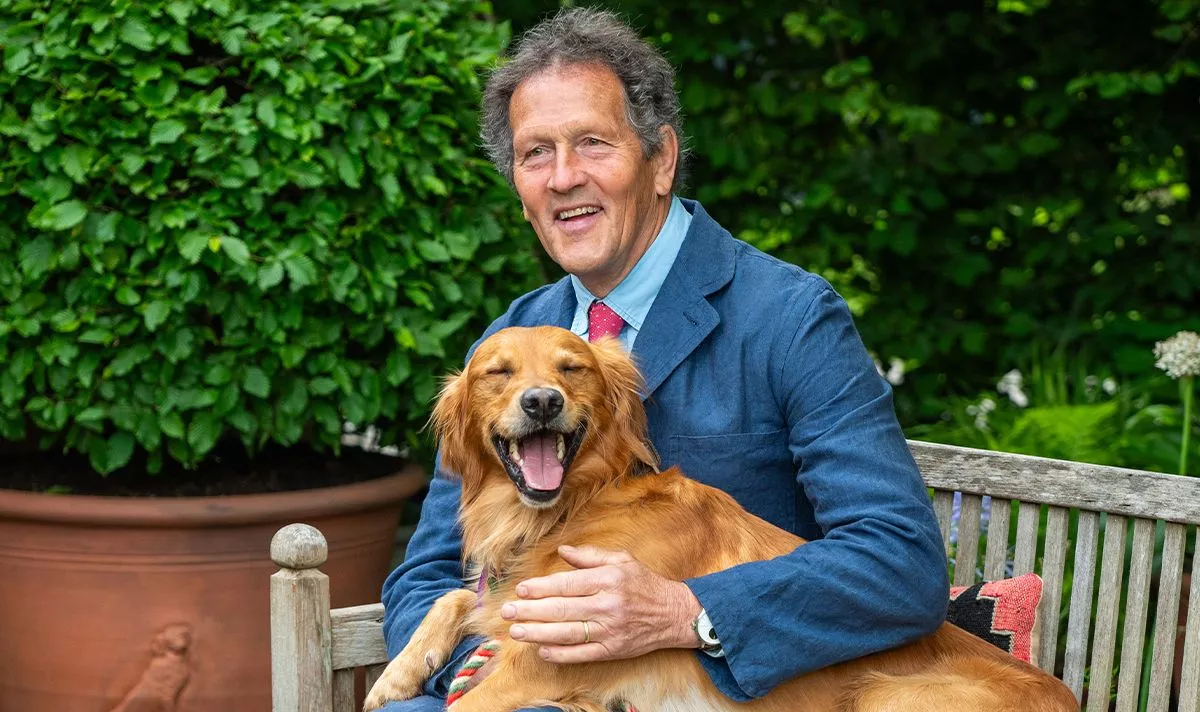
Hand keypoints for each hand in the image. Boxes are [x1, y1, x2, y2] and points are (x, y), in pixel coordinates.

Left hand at [500, 545, 702, 662]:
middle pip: (561, 609)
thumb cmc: (644, 583)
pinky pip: (581, 654)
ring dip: (537, 633)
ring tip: (516, 631)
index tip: (521, 589)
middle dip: (530, 611)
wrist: (674, 614)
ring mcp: (609, 629)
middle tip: (507, 611)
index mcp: (608, 579)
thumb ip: (590, 555)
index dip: (541, 587)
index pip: (567, 584)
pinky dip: (559, 653)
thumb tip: (562, 550)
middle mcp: (607, 604)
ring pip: (567, 633)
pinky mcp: (612, 649)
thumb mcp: (621, 560)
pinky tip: (541, 650)